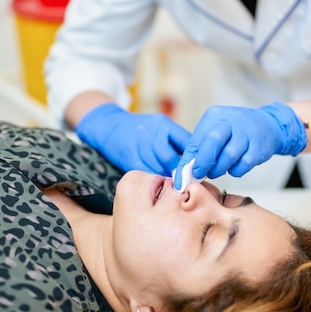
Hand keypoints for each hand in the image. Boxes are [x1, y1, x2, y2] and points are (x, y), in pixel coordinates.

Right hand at [75, 103, 190, 174]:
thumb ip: (178, 141)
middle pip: (170, 159)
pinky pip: (145, 174)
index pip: (185, 142)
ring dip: (168, 180)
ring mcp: (139, 146)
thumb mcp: (161, 126)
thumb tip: (199, 160)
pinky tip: (160, 185)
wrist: (110, 126)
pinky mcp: (129, 159)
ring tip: (176, 187)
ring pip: (158, 169)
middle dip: (180, 173)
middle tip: (188, 182)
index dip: (194, 158)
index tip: (201, 169)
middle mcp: (151, 134)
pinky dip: (154, 181)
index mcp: (163, 124)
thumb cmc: (141, 129)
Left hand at [173, 102, 306, 187]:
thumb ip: (200, 148)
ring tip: (217, 170)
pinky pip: (244, 164)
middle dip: (203, 162)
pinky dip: (236, 170)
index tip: (180, 180)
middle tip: (198, 174)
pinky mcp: (259, 146)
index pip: (196, 140)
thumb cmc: (234, 132)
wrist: (268, 125)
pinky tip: (234, 167)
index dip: (187, 162)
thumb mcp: (215, 131)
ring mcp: (247, 132)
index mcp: (214, 116)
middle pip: (213, 141)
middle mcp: (231, 120)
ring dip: (220, 168)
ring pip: (229, 155)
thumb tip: (184, 172)